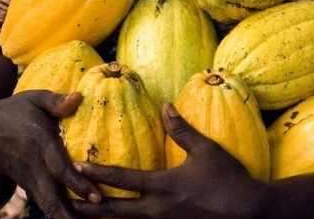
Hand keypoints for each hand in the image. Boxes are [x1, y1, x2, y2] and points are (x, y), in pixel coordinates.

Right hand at [0, 90, 100, 218]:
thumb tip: (78, 97)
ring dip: (62, 216)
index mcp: (39, 143)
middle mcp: (34, 165)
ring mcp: (28, 178)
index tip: (95, 196)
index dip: (77, 183)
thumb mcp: (33, 99)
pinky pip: (43, 201)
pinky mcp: (27, 185)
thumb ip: (56, 100)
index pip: (59, 168)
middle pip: (51, 195)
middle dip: (68, 212)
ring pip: (46, 203)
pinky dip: (57, 212)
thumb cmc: (13, 112)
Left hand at [72, 103, 267, 218]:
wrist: (248, 211)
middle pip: (114, 211)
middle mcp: (157, 209)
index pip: (121, 180)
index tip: (75, 166)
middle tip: (65, 202)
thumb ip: (182, 130)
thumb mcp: (206, 150)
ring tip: (84, 216)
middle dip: (88, 207)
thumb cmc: (228, 178)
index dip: (96, 173)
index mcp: (163, 186)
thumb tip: (165, 106)